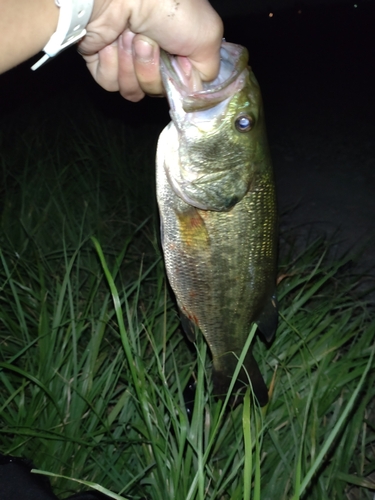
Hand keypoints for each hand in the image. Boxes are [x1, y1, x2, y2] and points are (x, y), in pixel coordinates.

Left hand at [78, 0, 222, 100]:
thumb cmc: (166, 6)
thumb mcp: (207, 36)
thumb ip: (208, 69)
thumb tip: (192, 87)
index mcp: (179, 50)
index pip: (181, 87)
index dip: (179, 79)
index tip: (178, 62)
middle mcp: (154, 57)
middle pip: (156, 91)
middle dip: (152, 70)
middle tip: (149, 42)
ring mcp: (126, 60)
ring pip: (132, 90)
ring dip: (131, 65)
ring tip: (129, 35)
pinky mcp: (102, 61)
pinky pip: (110, 83)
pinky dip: (111, 63)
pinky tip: (111, 41)